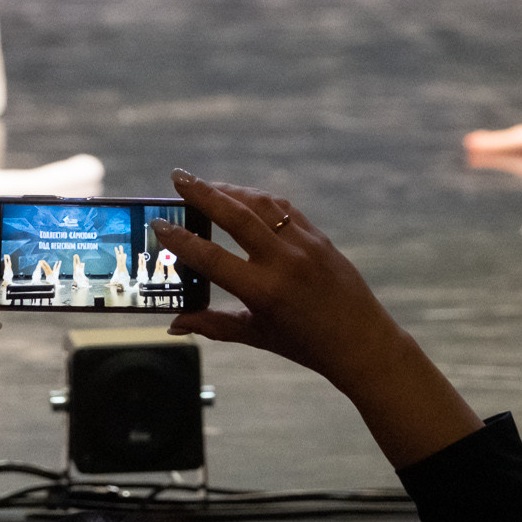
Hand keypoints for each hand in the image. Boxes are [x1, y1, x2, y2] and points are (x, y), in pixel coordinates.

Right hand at [155, 171, 479, 468]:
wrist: (361, 342)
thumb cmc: (306, 344)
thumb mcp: (256, 336)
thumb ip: (213, 325)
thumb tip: (174, 324)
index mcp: (263, 290)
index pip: (210, 257)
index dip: (180, 240)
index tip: (159, 224)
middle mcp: (283, 261)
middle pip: (234, 214)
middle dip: (202, 192)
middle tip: (178, 176)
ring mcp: (304, 244)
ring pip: (261, 204)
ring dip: (230, 190)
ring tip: (206, 186)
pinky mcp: (320, 237)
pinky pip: (284, 209)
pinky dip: (260, 199)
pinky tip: (244, 197)